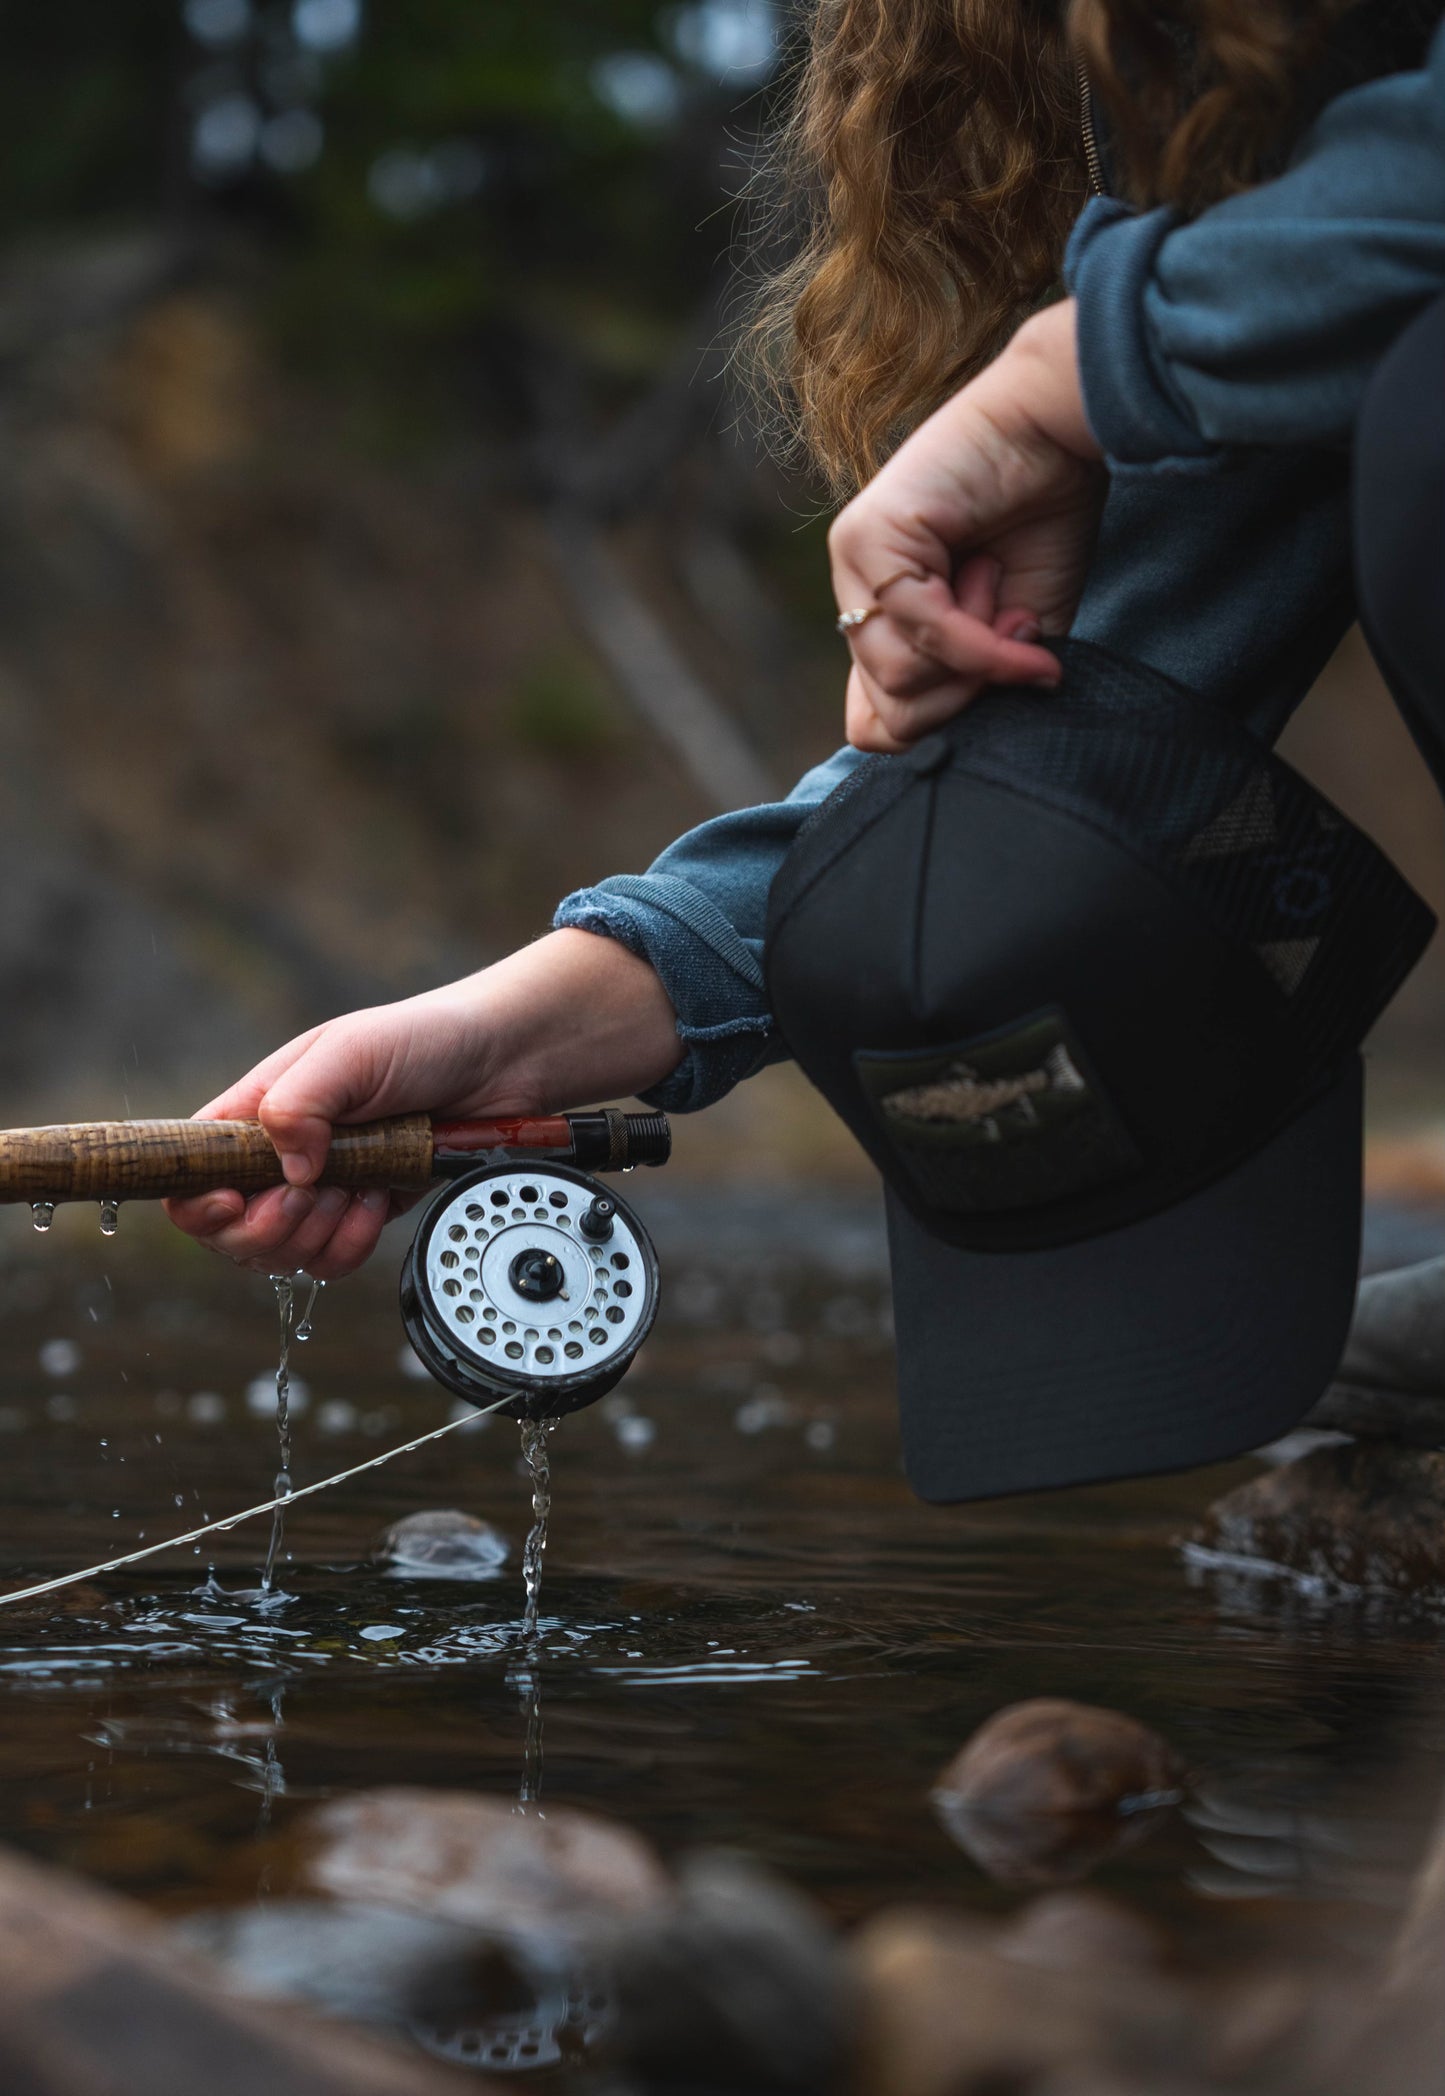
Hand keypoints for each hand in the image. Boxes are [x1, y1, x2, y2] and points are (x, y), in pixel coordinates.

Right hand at [163, 930, 681, 1278]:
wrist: (500, 1067)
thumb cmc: (423, 1041)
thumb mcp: (353, 1051)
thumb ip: (301, 1102)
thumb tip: (287, 1166)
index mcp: (257, 1110)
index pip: (189, 1170)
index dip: (200, 1199)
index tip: (237, 1197)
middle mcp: (279, 1155)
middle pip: (230, 1231)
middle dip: (275, 1222)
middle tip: (323, 1186)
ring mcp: (320, 1191)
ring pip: (281, 1255)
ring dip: (322, 1230)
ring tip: (362, 1180)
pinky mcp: (360, 1216)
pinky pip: (330, 1263)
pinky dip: (355, 1242)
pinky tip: (383, 1198)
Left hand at [829, 301, 1106, 752]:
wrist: (1061, 427)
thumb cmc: (1045, 521)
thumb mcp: (1011, 636)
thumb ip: (968, 688)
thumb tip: (931, 737)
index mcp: (878, 614)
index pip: (873, 724)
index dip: (941, 723)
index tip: (998, 681)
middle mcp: (853, 590)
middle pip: (887, 715)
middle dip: (965, 694)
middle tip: (1009, 631)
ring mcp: (852, 563)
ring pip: (898, 681)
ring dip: (976, 655)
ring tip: (1000, 585)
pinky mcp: (867, 537)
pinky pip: (920, 631)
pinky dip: (983, 645)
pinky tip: (1018, 620)